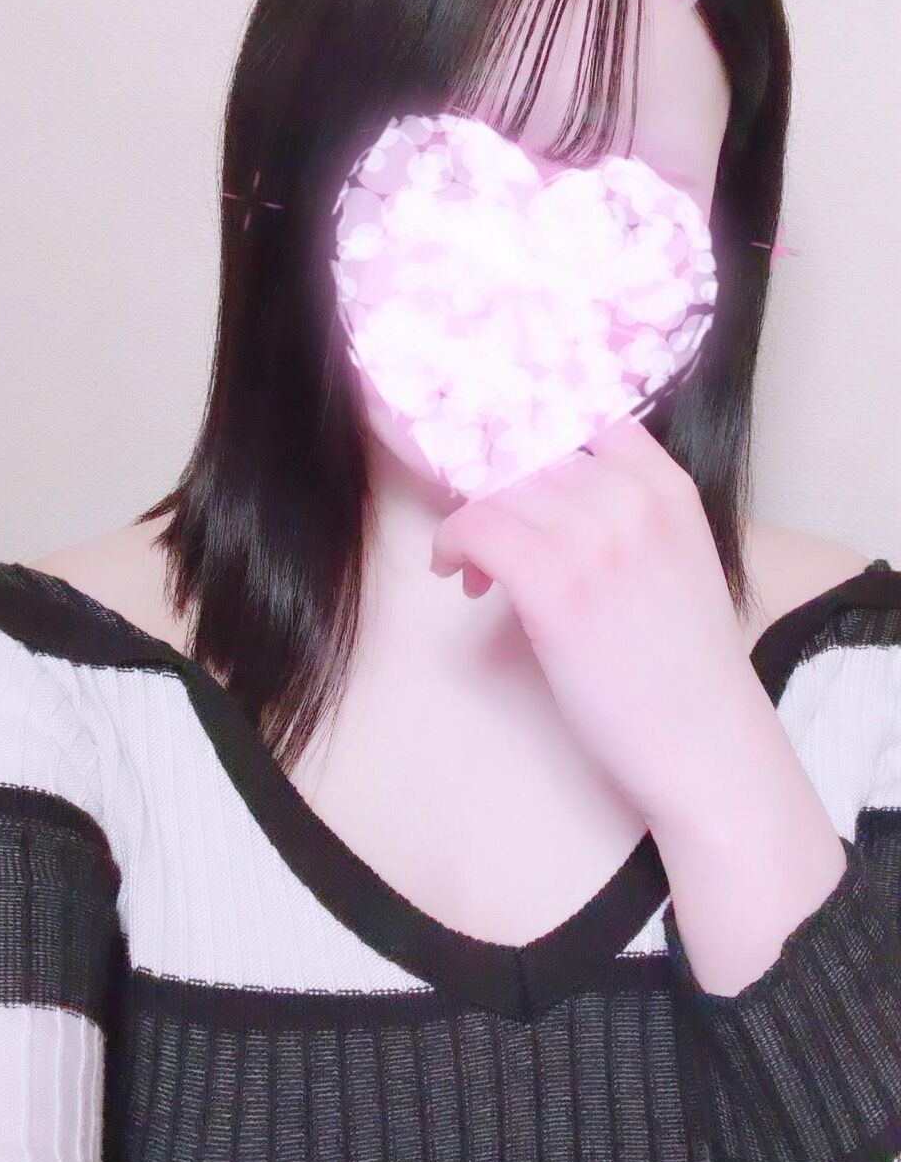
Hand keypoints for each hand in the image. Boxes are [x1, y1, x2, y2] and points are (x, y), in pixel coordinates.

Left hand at [429, 415, 773, 826]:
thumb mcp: (679, 560)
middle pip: (531, 457)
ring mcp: (592, 536)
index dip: (540, 443)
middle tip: (493, 541)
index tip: (517, 479)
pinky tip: (462, 576)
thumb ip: (629, 515)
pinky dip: (454, 544)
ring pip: (497, 491)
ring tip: (481, 570)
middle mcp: (631, 497)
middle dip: (502, 494)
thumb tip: (549, 501)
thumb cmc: (687, 669)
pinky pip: (476, 527)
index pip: (587, 418)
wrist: (706, 743)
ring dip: (475, 523)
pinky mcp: (553, 582)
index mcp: (668, 487)